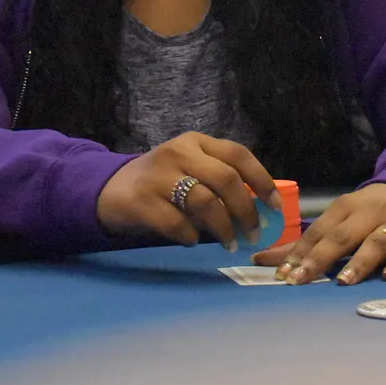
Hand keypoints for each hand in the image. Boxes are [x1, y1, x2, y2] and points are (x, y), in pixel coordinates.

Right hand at [96, 132, 277, 251]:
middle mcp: (179, 152)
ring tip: (229, 243)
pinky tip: (191, 240)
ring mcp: (158, 175)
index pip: (238, 155)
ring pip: (205, 202)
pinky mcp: (141, 201)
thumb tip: (263, 209)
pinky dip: (191, 236)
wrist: (110, 189)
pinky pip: (177, 223)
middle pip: (226, 179)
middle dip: (246, 210)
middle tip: (254, 234)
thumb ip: (221, 181)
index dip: (262, 181)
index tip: (275, 207)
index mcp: (196, 142)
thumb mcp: (190, 169)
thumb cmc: (162, 183)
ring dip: (224, 227)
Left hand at [253, 182, 385, 284]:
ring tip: (343, 282)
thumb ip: (307, 241)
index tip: (282, 272)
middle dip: (320, 257)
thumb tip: (262, 259)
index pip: (319, 229)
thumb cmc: (370, 211)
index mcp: (346, 207)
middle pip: (342, 236)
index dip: (300, 251)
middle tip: (300, 279)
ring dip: (358, 262)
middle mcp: (369, 214)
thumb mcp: (341, 217)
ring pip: (375, 243)